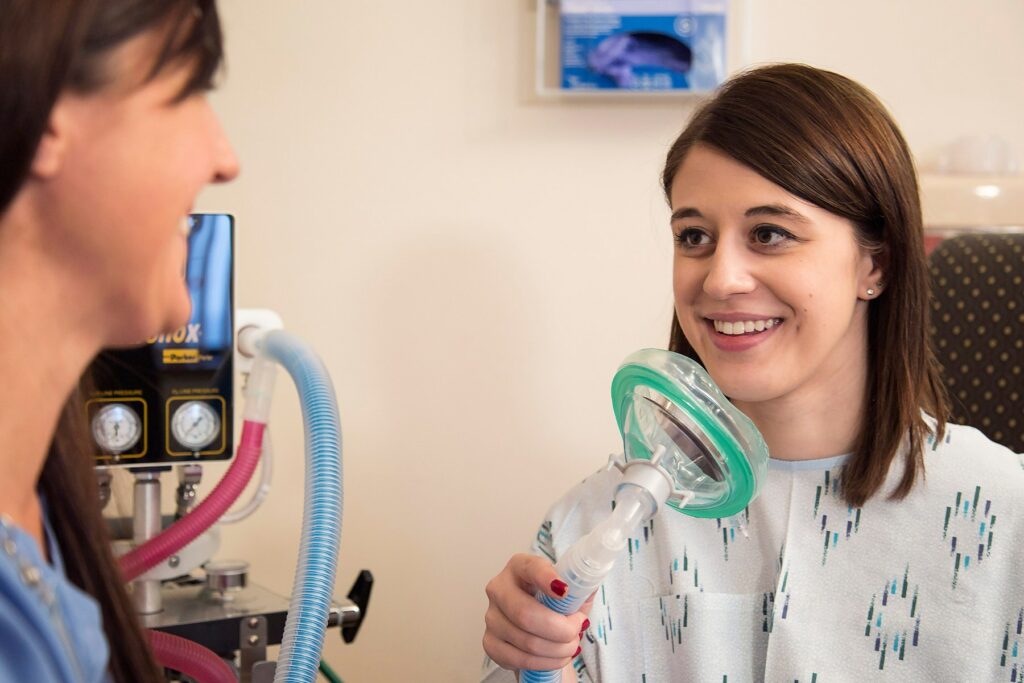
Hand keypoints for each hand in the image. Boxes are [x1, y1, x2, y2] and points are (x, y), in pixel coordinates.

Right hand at [483, 553, 593, 671]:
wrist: (536, 629)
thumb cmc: (553, 604)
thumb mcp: (569, 591)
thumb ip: (580, 587)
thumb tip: (589, 587)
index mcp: (519, 567)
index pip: (530, 568)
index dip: (546, 578)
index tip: (565, 591)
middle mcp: (499, 588)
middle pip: (525, 613)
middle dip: (560, 629)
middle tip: (577, 631)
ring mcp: (491, 617)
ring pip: (527, 641)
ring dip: (557, 649)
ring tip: (571, 646)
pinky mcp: (490, 643)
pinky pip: (520, 659)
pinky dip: (546, 662)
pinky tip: (557, 657)